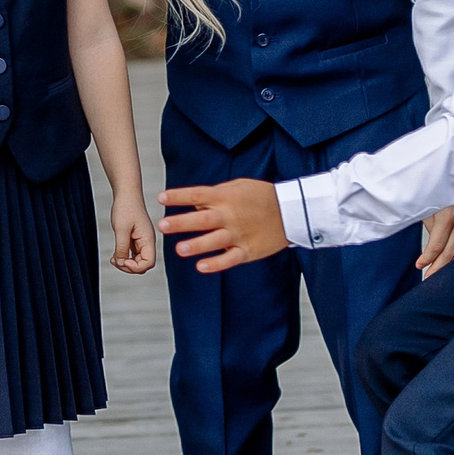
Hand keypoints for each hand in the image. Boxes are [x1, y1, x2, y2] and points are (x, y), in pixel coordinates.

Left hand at [110, 194, 156, 274]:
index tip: (123, 260)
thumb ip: (121, 248)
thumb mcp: (121, 229)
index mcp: (148, 239)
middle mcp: (147, 242)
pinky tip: (114, 256)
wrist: (126, 193)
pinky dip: (123, 257)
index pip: (148, 263)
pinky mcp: (135, 240)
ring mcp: (141, 242)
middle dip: (128, 267)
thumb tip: (120, 263)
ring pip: (136, 261)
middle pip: (143, 265)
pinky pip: (131, 255)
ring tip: (113, 259)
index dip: (135, 267)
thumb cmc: (126, 207)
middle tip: (115, 261)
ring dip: (124, 263)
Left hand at [157, 178, 285, 273]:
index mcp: (225, 197)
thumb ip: (215, 194)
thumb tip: (193, 204)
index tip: (161, 198)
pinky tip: (201, 267)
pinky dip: (216, 264)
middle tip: (162, 225)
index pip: (197, 195)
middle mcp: (230, 216)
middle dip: (181, 223)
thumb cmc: (261, 196)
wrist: (292, 211)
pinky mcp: (248, 250)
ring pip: (214, 241)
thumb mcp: (238, 186)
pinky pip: (230, 259)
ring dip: (196, 245)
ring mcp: (239, 234)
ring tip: (179, 249)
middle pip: (202, 220)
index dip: (178, 196)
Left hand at [416, 193, 453, 277]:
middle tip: (428, 278)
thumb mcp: (428, 202)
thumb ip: (430, 225)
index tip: (419, 266)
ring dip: (451, 265)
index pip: (437, 246)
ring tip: (440, 274)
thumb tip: (429, 247)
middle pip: (451, 253)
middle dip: (438, 268)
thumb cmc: (440, 184)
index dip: (427, 259)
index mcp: (448, 216)